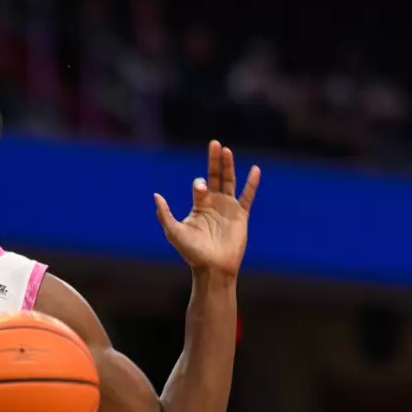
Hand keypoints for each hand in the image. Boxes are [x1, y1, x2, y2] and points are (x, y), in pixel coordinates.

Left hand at [156, 140, 257, 275]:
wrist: (212, 267)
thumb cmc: (191, 252)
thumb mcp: (173, 232)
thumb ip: (165, 214)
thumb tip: (156, 195)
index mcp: (199, 205)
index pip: (200, 185)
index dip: (199, 184)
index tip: (200, 190)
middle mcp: (214, 203)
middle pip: (215, 176)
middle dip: (215, 161)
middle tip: (215, 144)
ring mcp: (228, 208)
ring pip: (230, 182)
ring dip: (229, 166)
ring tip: (227, 150)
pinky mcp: (241, 215)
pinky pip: (248, 196)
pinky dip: (252, 183)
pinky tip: (255, 170)